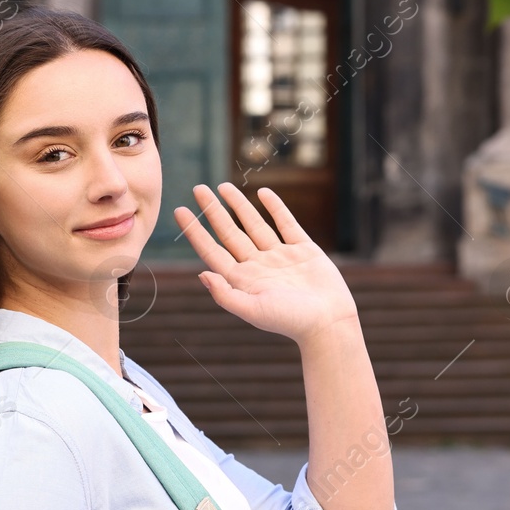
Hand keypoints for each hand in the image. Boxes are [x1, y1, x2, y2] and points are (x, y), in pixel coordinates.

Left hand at [173, 183, 357, 344]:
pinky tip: (262, 193)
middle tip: (198, 188)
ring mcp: (279, 257)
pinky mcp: (303, 250)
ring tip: (224, 186)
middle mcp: (257, 266)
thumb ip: (225, 294)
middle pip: (229, 233)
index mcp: (241, 280)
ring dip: (239, 205)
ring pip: (254, 224)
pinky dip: (275, 208)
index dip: (195, 231)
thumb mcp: (252, 310)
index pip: (212, 250)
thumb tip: (201, 274)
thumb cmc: (289, 321)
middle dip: (214, 211)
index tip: (180, 211)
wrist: (329, 322)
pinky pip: (286, 224)